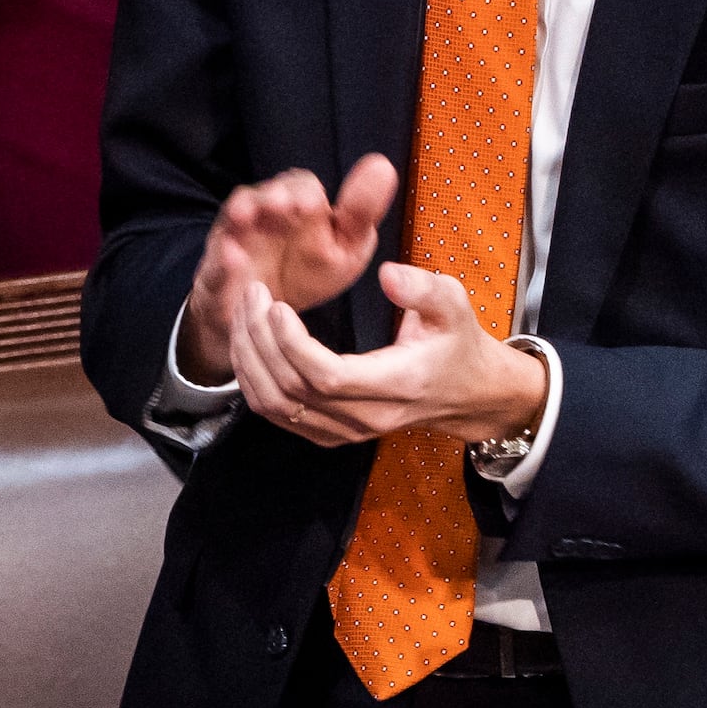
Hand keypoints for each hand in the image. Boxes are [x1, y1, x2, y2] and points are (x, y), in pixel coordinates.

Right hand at [177, 155, 396, 382]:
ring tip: (245, 217)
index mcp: (295, 208)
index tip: (312, 206)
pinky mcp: (217, 277)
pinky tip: (233, 259)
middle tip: (280, 205)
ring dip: (238, 216)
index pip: (297, 186)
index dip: (302, 192)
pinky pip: (214, 267)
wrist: (271, 315)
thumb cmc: (310, 272)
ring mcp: (234, 245)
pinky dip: (221, 262)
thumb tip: (382, 164)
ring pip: (229, 224)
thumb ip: (361, 210)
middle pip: (257, 196)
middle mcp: (260, 218)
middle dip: (268, 198)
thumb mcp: (346, 245)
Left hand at [231, 260, 550, 451]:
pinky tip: (248, 342)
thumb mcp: (455, 306)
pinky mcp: (326, 433)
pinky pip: (274, 413)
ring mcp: (342, 431)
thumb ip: (424, 289)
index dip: (289, 343)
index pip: (326, 376)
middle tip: (249, 295)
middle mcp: (365, 417)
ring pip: (273, 405)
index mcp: (396, 385)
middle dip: (258, 339)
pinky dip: (250, 378)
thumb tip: (386, 274)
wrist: (465, 393)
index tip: (275, 304)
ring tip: (241, 314)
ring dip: (247, 358)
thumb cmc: (456, 344)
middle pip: (289, 388)